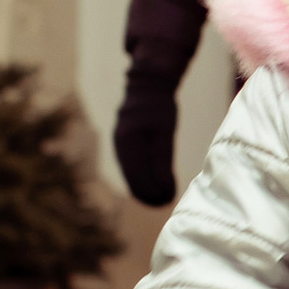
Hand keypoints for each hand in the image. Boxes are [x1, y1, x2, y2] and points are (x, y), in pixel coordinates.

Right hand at [112, 85, 178, 208]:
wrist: (146, 86)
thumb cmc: (159, 108)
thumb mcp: (165, 131)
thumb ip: (163, 160)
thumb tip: (166, 189)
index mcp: (129, 141)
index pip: (139, 176)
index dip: (152, 191)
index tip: (168, 199)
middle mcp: (120, 145)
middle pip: (132, 179)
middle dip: (148, 194)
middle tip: (166, 203)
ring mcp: (119, 144)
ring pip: (129, 176)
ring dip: (144, 190)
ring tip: (161, 199)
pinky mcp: (123, 144)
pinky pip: (130, 168)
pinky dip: (140, 180)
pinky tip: (152, 187)